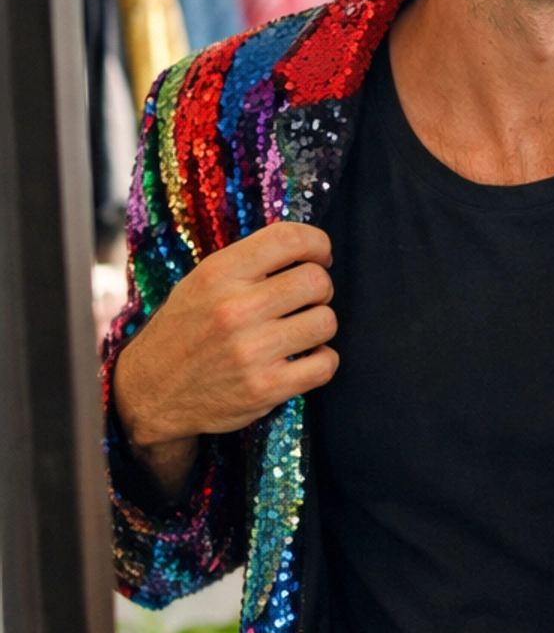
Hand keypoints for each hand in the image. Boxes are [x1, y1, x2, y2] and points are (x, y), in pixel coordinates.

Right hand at [111, 221, 336, 499]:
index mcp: (219, 274)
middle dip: (320, 289)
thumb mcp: (199, 283)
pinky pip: (325, 365)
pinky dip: (322, 361)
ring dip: (319, 326)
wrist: (149, 393)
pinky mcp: (264, 389)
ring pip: (326, 322)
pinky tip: (303, 360)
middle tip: (306, 300)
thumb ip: (246, 263)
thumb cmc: (182, 333)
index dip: (317, 244)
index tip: (319, 256)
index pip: (289, 239)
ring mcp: (251, 351)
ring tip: (298, 332)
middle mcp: (235, 309)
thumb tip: (304, 248)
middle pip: (316, 281)